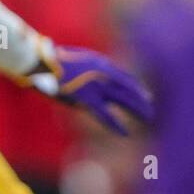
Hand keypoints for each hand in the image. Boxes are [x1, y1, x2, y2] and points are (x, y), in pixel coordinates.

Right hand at [25, 39, 153, 134]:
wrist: (43, 62)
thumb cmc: (55, 61)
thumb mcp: (78, 60)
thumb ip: (90, 70)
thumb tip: (95, 81)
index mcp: (102, 64)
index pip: (126, 78)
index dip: (137, 88)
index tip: (146, 96)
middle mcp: (103, 74)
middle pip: (129, 89)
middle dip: (141, 101)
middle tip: (151, 110)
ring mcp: (97, 87)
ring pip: (124, 101)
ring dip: (137, 110)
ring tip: (147, 119)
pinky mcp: (87, 100)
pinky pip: (105, 116)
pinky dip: (116, 125)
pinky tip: (126, 133)